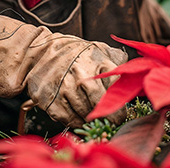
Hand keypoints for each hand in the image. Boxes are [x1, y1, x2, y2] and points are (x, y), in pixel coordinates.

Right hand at [0, 14, 127, 126]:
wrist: (36, 53)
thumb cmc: (70, 52)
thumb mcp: (95, 47)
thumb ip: (115, 58)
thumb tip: (133, 68)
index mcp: (95, 59)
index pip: (116, 86)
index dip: (122, 102)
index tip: (124, 110)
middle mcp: (81, 74)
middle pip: (101, 103)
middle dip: (111, 116)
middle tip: (114, 122)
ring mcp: (65, 88)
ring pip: (86, 114)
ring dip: (93, 120)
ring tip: (96, 120)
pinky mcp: (51, 101)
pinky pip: (69, 119)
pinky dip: (76, 122)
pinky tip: (79, 118)